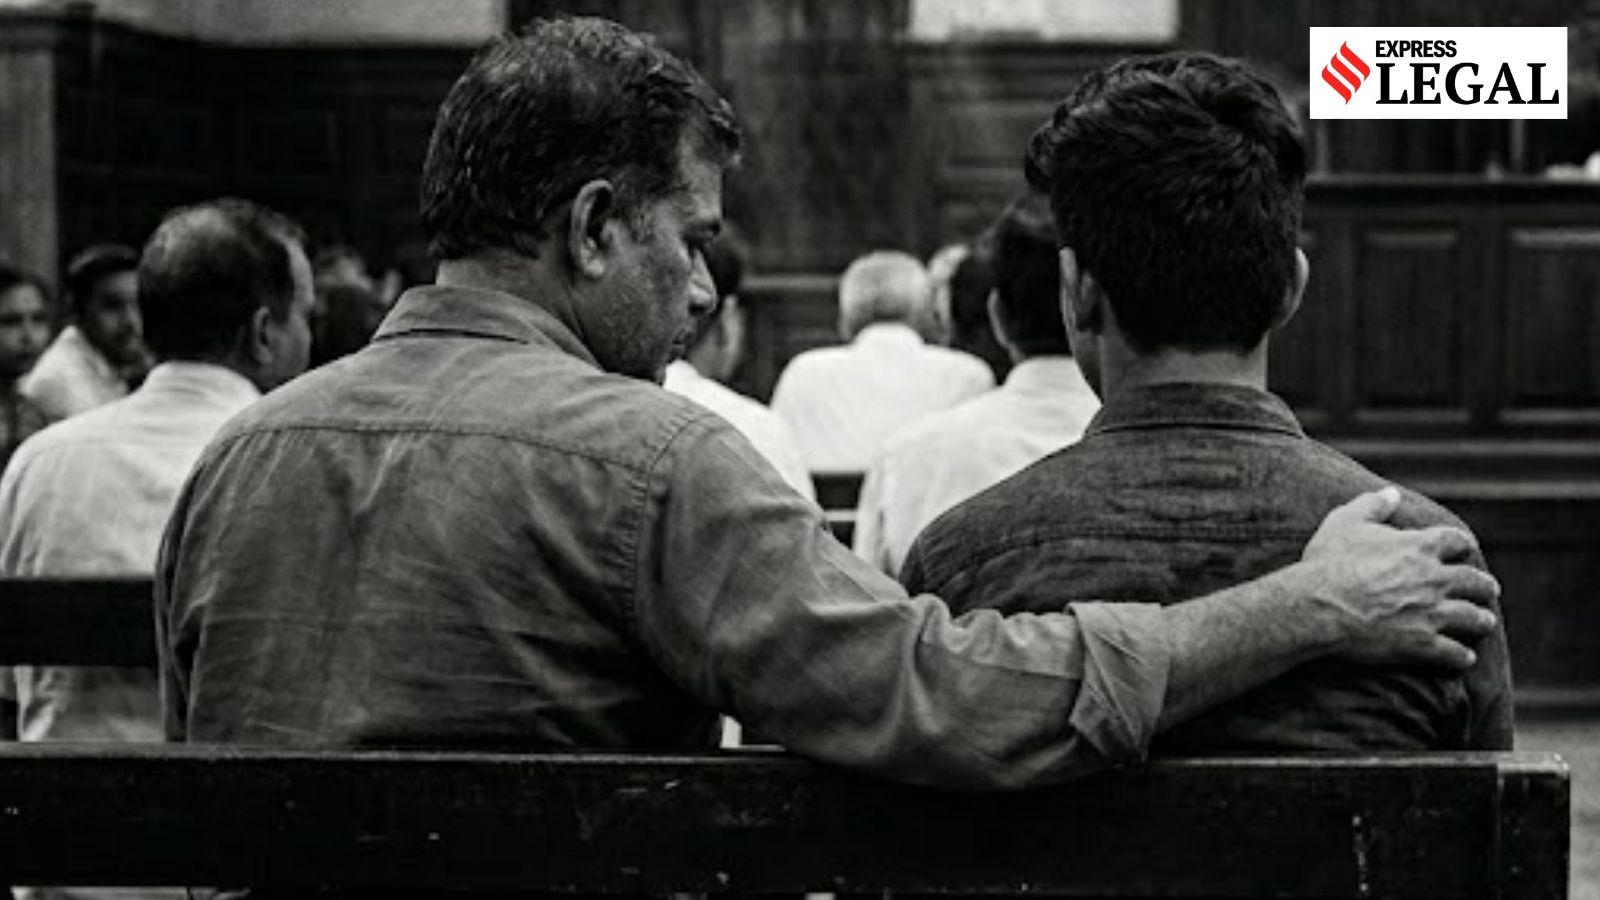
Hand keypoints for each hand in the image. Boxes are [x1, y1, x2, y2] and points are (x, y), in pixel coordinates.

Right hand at [1301, 487, 1498, 669]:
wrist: (1319, 606)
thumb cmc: (1328, 563)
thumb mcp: (1344, 523)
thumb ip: (1372, 505)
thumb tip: (1391, 493)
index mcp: (1420, 546)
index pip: (1456, 541)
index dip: (1461, 545)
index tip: (1463, 550)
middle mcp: (1435, 579)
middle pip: (1474, 581)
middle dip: (1484, 585)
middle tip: (1489, 589)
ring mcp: (1432, 613)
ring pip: (1472, 617)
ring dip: (1481, 620)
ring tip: (1485, 622)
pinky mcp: (1423, 644)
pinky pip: (1454, 653)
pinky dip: (1462, 656)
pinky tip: (1465, 658)